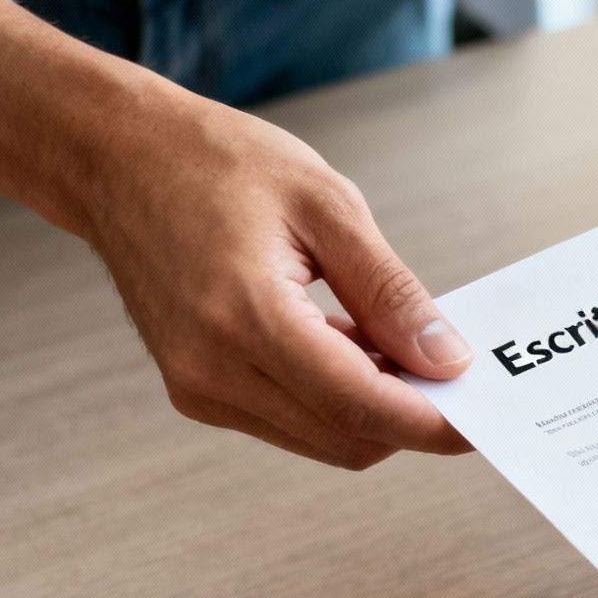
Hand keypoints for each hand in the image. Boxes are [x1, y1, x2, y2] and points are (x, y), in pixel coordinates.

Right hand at [84, 96, 472, 468]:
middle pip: (347, 438)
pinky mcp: (196, 391)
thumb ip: (391, 292)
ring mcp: (198, 387)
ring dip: (373, 409)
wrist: (114, 158)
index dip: (432, 421)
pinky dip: (334, 399)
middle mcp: (212, 370)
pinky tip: (349, 344)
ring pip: (322, 439)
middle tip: (452, 368)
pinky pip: (289, 422)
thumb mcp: (327, 206)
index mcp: (245, 318)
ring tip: (396, 342)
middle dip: (410, 417)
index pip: (361, 406)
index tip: (483, 415)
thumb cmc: (215, 163)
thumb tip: (446, 359)